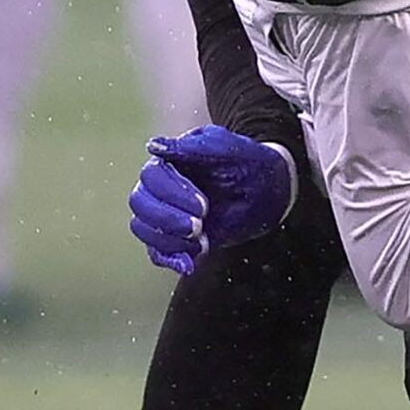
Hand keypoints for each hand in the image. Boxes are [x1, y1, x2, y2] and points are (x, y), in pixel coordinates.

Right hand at [127, 126, 295, 273]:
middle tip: (199, 225)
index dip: (171, 192)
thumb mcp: (225, 148)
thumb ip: (191, 147)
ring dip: (168, 238)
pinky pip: (158, 252)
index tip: (204, 204)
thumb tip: (153, 145)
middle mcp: (161, 187)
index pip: (151, 176)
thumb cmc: (247, 162)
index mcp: (170, 162)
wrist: (269, 188)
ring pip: (143, 228)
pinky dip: (170, 259)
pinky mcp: (177, 236)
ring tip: (201, 238)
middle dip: (167, 218)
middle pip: (140, 203)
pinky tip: (189, 263)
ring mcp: (167, 213)